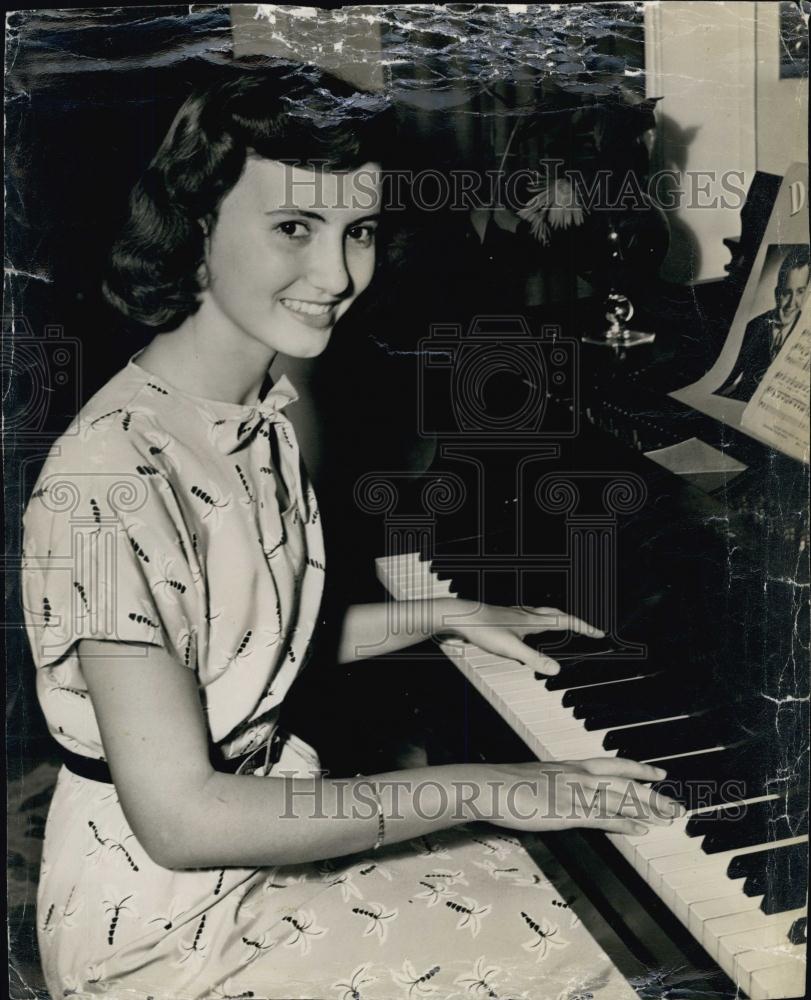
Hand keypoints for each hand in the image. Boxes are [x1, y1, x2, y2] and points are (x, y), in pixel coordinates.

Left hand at [437, 600, 602, 675]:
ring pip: (543, 615)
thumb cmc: (483, 629)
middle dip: (574, 622)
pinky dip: (539, 624)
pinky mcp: (504, 619)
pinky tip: (531, 633)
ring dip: (557, 620)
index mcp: (533, 619)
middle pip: (557, 614)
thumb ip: (534, 659)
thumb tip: (556, 670)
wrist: (459, 617)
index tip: (599, 633)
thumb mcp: (511, 648)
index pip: (565, 621)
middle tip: (586, 629)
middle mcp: (526, 615)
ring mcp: (515, 615)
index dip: (583, 627)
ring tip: (564, 628)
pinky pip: (530, 620)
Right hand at [479, 757, 682, 835]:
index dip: (639, 769)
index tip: (659, 773)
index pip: (614, 764)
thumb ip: (556, 781)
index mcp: (571, 766)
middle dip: (653, 793)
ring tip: (668, 817)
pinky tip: (640, 829)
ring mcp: (575, 794)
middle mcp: (578, 776)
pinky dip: (624, 823)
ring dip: (647, 808)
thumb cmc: (507, 783)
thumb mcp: (537, 776)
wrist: (490, 785)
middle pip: (625, 782)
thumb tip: (565, 788)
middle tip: (675, 804)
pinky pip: (603, 817)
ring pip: (620, 798)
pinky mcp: (568, 812)